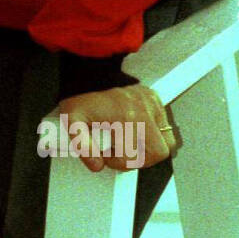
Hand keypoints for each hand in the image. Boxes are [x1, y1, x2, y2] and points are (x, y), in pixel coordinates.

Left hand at [41, 83, 176, 172]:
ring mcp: (152, 103)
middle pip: (159, 151)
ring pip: (166, 139)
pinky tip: (134, 129)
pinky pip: (164, 124)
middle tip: (123, 154)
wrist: (89, 71)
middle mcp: (144, 110)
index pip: (135, 157)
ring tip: (129, 143)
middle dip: (141, 159)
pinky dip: (153, 132)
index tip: (106, 155)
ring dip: (149, 147)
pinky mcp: (154, 98)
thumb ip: (82, 146)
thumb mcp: (72, 120)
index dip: (119, 162)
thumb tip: (97, 165)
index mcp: (126, 118)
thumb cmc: (81, 95)